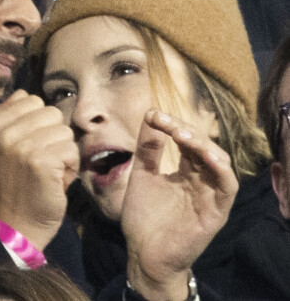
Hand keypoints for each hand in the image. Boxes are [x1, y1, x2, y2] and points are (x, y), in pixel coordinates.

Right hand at [0, 90, 78, 250]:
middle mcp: (3, 133)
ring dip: (63, 152)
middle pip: (50, 113)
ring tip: (49, 170)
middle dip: (53, 135)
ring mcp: (21, 147)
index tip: (30, 144)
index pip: (30, 100)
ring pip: (64, 131)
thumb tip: (22, 93)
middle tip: (42, 159)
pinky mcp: (41, 162)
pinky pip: (71, 149)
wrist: (14, 225)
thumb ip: (6, 118)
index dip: (38, 122)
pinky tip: (56, 180)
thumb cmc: (11, 184)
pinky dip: (70, 166)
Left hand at [122, 110, 237, 300]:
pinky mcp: (216, 213)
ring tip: (181, 134)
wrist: (142, 253)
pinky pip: (227, 187)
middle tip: (164, 121)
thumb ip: (148, 149)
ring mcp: (209, 196)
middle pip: (203, 146)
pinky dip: (220, 169)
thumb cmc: (143, 216)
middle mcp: (201, 181)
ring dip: (202, 144)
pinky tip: (206, 155)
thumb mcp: (142, 175)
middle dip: (184, 129)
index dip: (172, 124)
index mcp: (186, 171)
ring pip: (219, 162)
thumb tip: (150, 114)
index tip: (152, 114)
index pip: (187, 140)